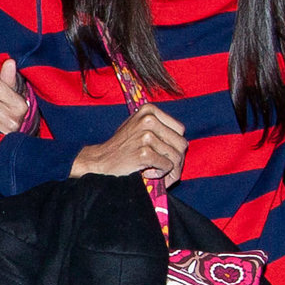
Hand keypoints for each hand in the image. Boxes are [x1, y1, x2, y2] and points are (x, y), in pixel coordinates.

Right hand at [70, 105, 187, 187]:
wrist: (101, 161)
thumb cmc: (122, 147)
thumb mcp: (138, 127)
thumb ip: (160, 128)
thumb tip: (183, 143)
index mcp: (149, 110)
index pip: (180, 130)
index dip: (176, 145)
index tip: (165, 155)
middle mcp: (149, 119)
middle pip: (181, 144)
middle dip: (177, 160)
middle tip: (165, 170)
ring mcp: (146, 136)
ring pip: (176, 157)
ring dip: (170, 170)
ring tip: (156, 172)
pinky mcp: (144, 152)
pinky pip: (167, 166)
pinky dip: (161, 174)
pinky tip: (147, 173)